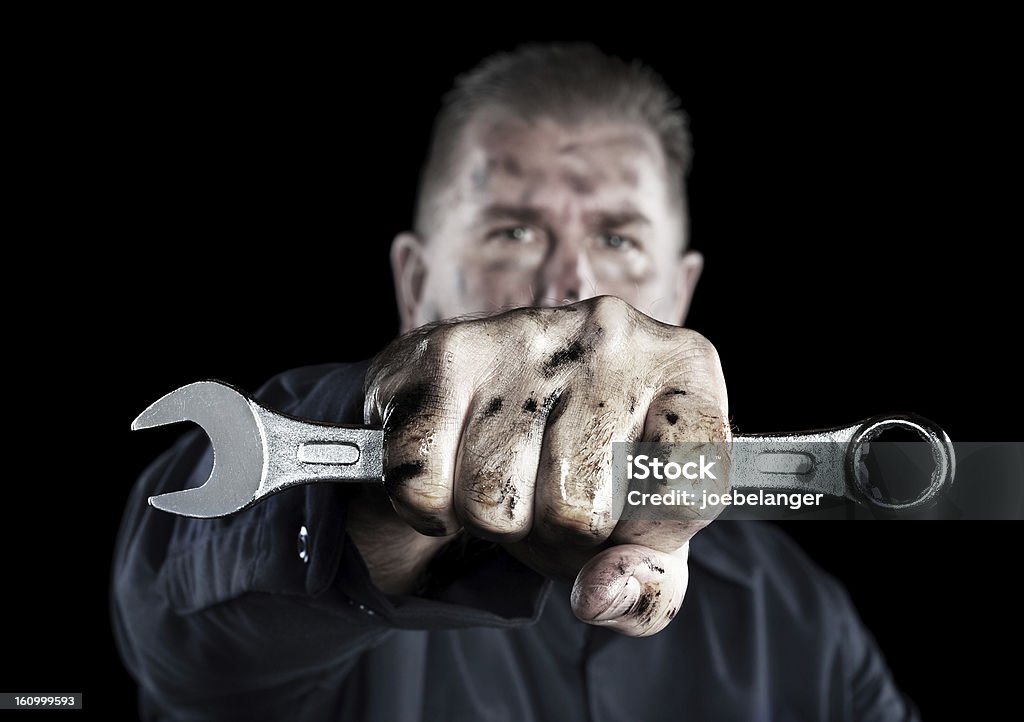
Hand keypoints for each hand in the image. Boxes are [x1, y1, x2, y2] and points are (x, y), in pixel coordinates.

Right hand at [348, 295, 729, 635]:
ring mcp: (525, 334)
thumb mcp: (640, 532)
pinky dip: (431, 505)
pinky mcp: (445, 352)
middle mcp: (613, 334)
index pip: (694, 480)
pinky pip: (425, 483)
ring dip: (493, 520)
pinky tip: (453, 467)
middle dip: (557, 536)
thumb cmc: (580, 469)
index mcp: (684, 368)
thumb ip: (648, 588)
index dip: (657, 533)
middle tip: (552, 499)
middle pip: (579, 511)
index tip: (634, 522)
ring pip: (494, 502)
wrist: (483, 397)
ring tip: (506, 476)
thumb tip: (597, 597)